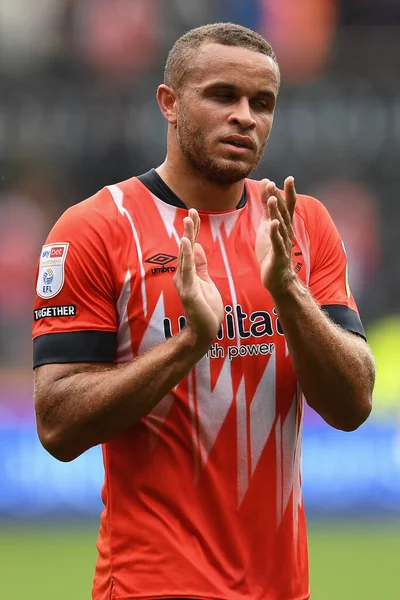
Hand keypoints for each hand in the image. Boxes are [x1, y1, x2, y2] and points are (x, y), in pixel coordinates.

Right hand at [174, 209, 223, 346]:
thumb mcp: (206, 282)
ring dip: (187, 238)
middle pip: (187, 248)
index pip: (192, 247)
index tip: (194, 213)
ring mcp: (185, 283)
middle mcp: (183, 275)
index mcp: (189, 272)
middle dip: (190, 229)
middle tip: (191, 211)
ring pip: (186, 256)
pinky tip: (188, 243)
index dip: (193, 230)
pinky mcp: (189, 292)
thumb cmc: (205, 309)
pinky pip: (188, 271)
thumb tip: (198, 246)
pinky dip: (187, 256)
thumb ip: (200, 265)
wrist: (204, 331)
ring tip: (188, 221)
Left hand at [255, 177, 296, 296]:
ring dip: (276, 212)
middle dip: (280, 198)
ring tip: (273, 198)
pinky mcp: (278, 255)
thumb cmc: (273, 251)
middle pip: (284, 213)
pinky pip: (277, 242)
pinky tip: (273, 224)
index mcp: (284, 225)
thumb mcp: (267, 226)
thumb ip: (268, 208)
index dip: (289, 193)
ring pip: (280, 225)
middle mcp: (286, 232)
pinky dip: (275, 233)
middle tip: (274, 184)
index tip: (289, 178)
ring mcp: (283, 243)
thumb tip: (268, 187)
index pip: (288, 206)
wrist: (278, 278)